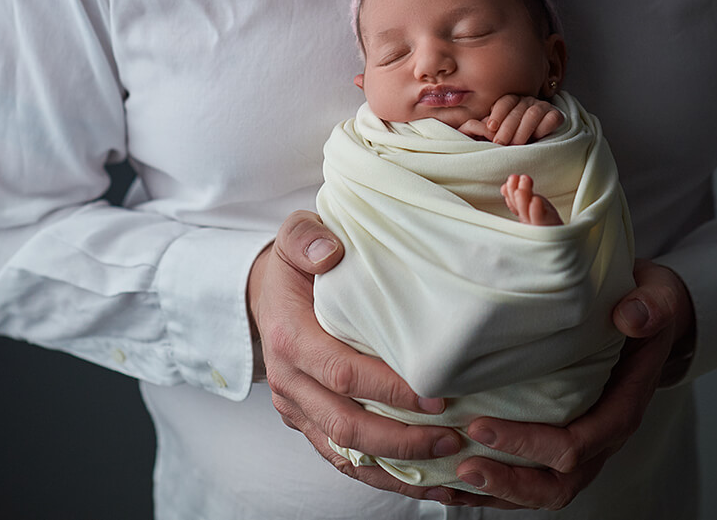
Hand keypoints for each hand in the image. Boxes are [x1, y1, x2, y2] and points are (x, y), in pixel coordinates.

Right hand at [247, 211, 469, 502]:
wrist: (263, 294)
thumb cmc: (292, 265)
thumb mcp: (294, 237)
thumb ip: (306, 238)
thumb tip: (330, 252)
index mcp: (290, 339)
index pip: (343, 373)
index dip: (389, 390)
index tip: (437, 394)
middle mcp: (290, 382)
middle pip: (347, 426)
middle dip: (403, 439)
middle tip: (454, 435)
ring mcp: (298, 409)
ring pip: (346, 453)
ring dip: (398, 465)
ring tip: (450, 463)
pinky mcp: (308, 424)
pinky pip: (343, 460)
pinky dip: (383, 476)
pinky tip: (425, 480)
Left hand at [451, 261, 694, 509]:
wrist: (651, 318)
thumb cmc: (647, 308)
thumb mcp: (656, 298)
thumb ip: (649, 308)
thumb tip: (629, 317)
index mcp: (622, 408)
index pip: (578, 443)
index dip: (530, 443)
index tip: (483, 425)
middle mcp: (602, 436)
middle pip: (560, 483)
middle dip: (511, 482)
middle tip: (464, 466)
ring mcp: (584, 443)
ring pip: (544, 488)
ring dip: (499, 491)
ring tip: (452, 482)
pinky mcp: (564, 439)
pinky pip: (532, 476)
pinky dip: (496, 486)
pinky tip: (457, 481)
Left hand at [457, 95, 562, 144]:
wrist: (534, 149)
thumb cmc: (509, 142)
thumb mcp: (494, 133)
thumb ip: (486, 127)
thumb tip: (469, 127)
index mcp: (512, 101)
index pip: (505, 101)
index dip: (498, 113)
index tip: (490, 127)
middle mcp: (527, 101)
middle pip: (518, 108)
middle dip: (508, 126)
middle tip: (500, 142)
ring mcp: (542, 107)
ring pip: (533, 112)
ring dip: (523, 129)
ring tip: (516, 144)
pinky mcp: (556, 116)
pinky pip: (552, 117)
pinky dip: (544, 127)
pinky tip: (537, 137)